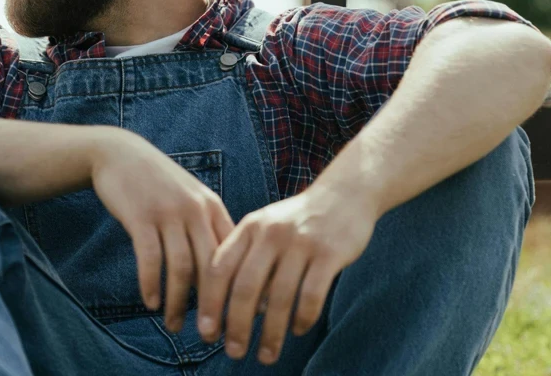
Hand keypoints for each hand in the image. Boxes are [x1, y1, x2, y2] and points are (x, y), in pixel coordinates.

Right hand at [90, 128, 234, 331]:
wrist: (120, 154)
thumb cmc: (158, 184)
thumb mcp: (190, 199)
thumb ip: (207, 229)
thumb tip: (221, 274)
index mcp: (213, 207)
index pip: (234, 254)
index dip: (240, 287)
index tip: (241, 316)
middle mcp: (196, 210)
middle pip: (212, 266)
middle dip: (212, 305)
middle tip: (208, 333)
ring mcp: (169, 212)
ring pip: (182, 267)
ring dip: (178, 302)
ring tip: (174, 325)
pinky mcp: (142, 217)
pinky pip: (151, 259)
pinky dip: (152, 285)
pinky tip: (151, 302)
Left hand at [196, 182, 377, 364]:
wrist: (343, 194)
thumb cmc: (297, 220)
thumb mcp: (265, 228)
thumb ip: (246, 260)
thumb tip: (230, 310)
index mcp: (249, 227)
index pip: (219, 268)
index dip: (209, 303)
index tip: (206, 332)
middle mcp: (271, 233)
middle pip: (245, 287)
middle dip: (237, 326)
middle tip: (234, 353)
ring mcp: (301, 243)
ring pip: (279, 298)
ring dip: (271, 333)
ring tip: (267, 355)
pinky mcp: (329, 254)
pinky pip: (311, 296)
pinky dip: (302, 319)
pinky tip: (298, 330)